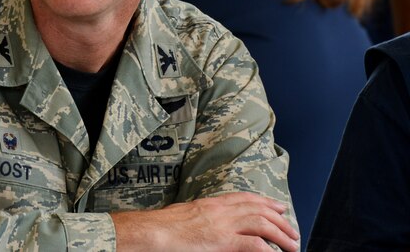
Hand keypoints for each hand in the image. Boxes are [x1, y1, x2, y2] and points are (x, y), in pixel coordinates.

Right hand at [112, 191, 298, 250]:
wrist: (151, 232)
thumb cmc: (161, 227)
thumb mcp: (184, 216)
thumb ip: (202, 218)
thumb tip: (210, 226)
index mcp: (210, 204)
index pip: (243, 198)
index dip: (264, 202)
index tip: (278, 207)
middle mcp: (219, 211)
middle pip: (257, 210)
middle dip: (279, 219)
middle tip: (293, 230)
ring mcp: (221, 225)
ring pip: (261, 224)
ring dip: (281, 234)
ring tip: (293, 245)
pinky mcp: (221, 241)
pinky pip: (253, 245)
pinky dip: (268, 250)